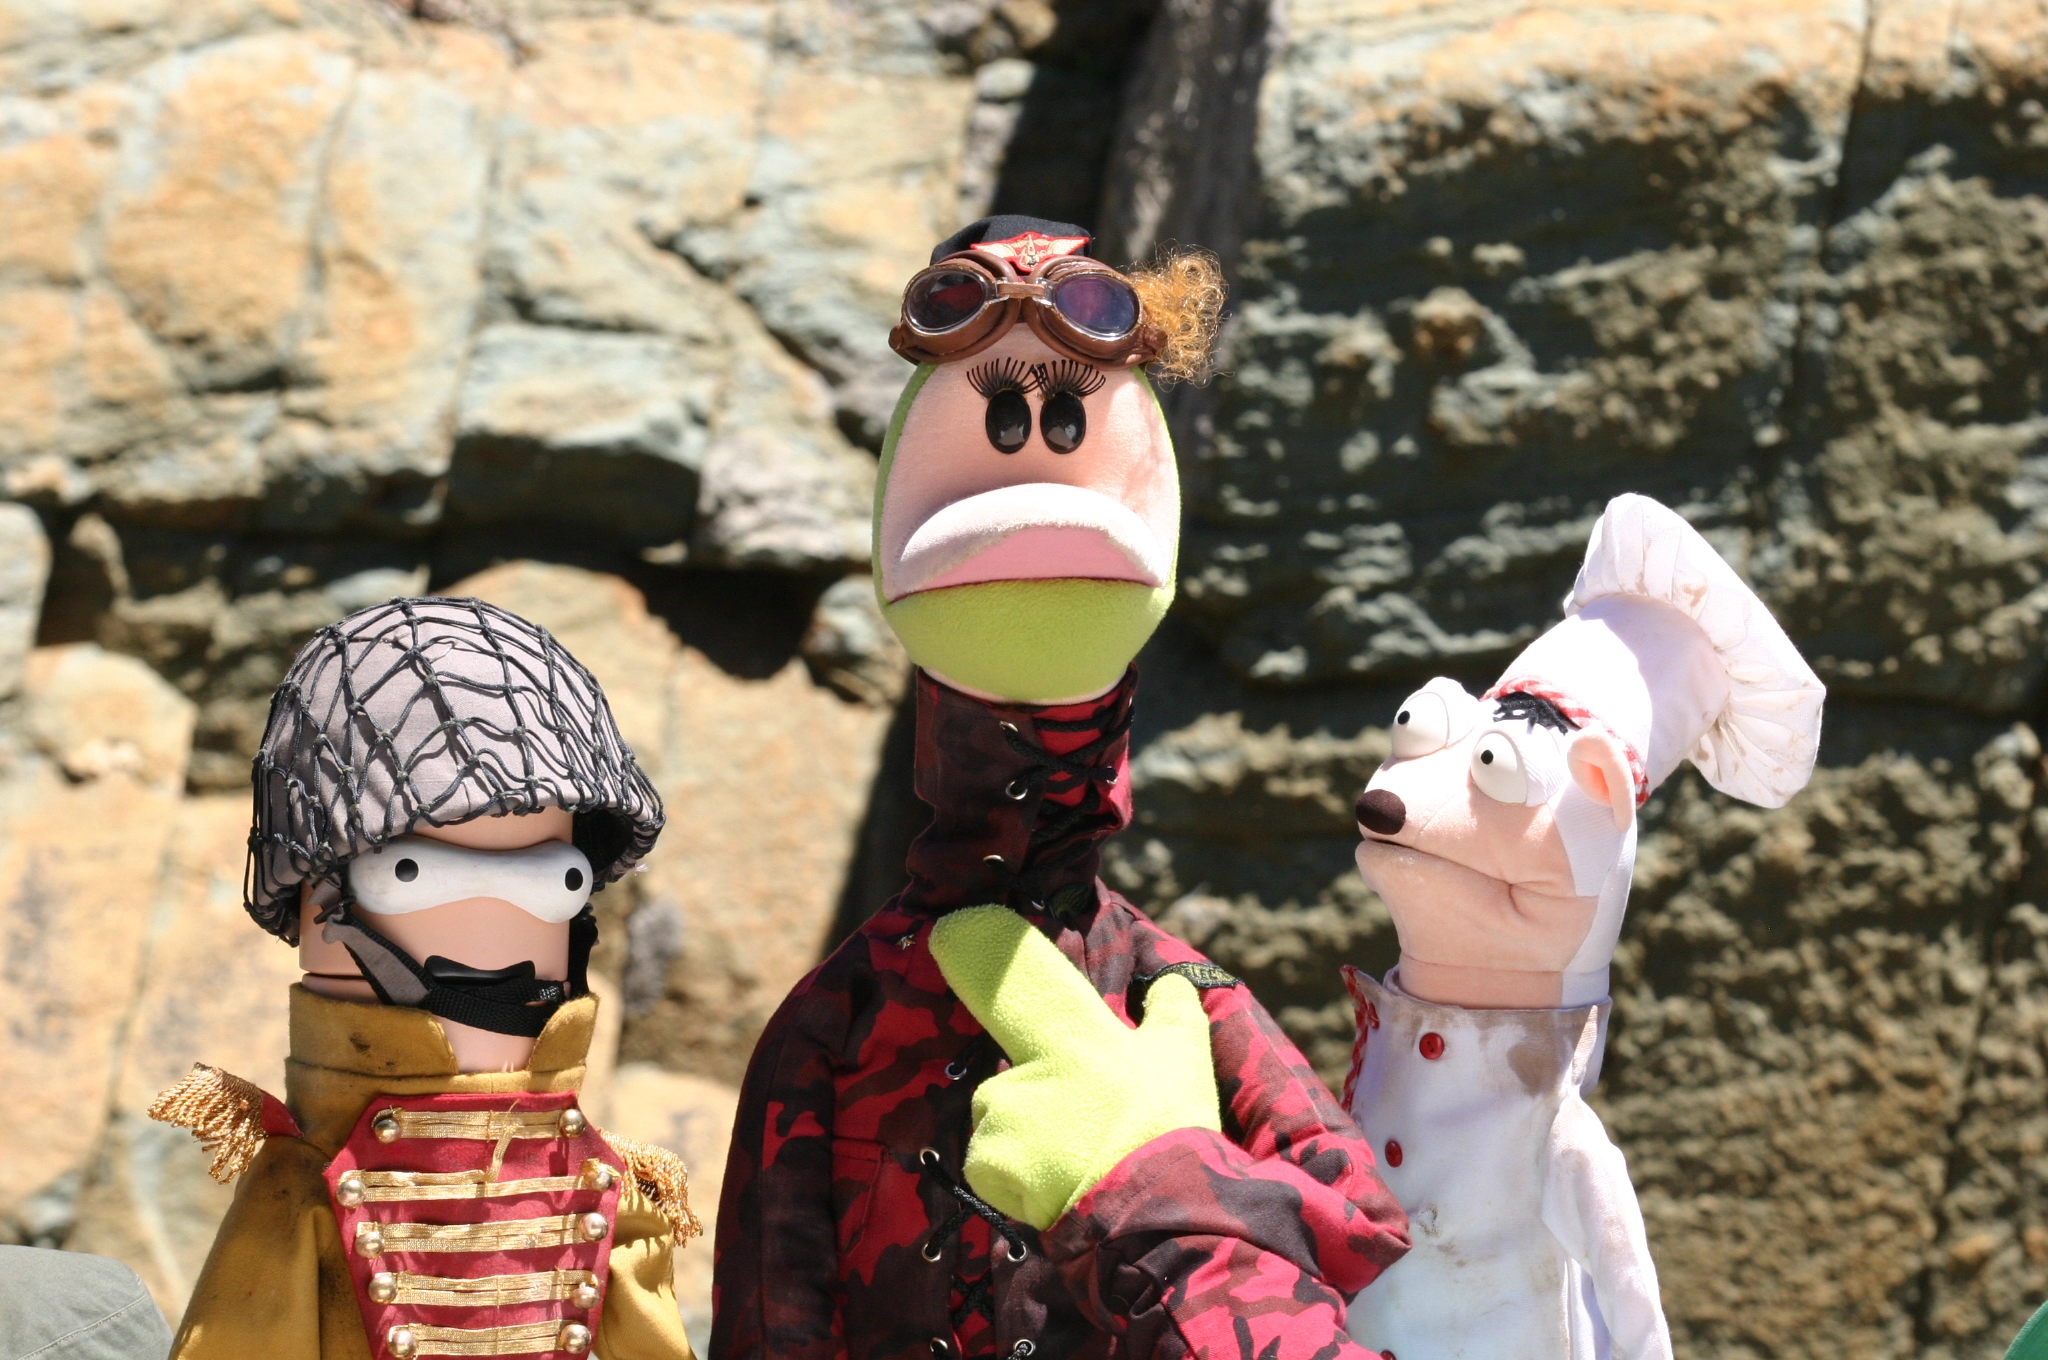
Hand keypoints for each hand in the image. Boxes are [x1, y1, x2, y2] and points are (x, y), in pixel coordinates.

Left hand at [929, 905, 1221, 1229]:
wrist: (1156, 1210)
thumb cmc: (1170, 1127)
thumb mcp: (1184, 1056)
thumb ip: (1171, 1011)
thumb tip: (1173, 981)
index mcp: (1072, 1031)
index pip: (1020, 977)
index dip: (982, 948)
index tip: (947, 928)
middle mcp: (1025, 1064)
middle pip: (1011, 1073)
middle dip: (1034, 1098)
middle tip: (1081, 1130)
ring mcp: (1001, 1112)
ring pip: (999, 1120)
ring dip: (1025, 1141)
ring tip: (1074, 1165)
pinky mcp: (986, 1161)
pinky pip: (991, 1165)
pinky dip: (1015, 1179)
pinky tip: (1053, 1189)